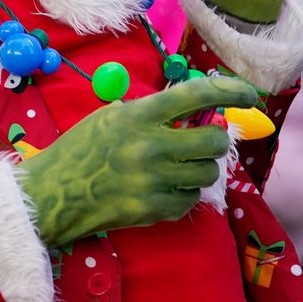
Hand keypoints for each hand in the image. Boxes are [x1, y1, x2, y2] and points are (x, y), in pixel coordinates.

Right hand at [20, 76, 257, 246]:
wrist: (54, 193)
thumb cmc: (81, 149)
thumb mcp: (110, 117)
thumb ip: (150, 113)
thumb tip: (195, 112)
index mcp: (137, 116)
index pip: (195, 96)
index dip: (228, 91)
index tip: (248, 94)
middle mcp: (150, 147)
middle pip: (213, 141)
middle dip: (215, 139)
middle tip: (203, 139)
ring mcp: (154, 181)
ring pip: (208, 172)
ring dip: (200, 167)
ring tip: (179, 165)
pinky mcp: (155, 210)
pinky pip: (191, 198)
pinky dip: (185, 192)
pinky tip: (164, 187)